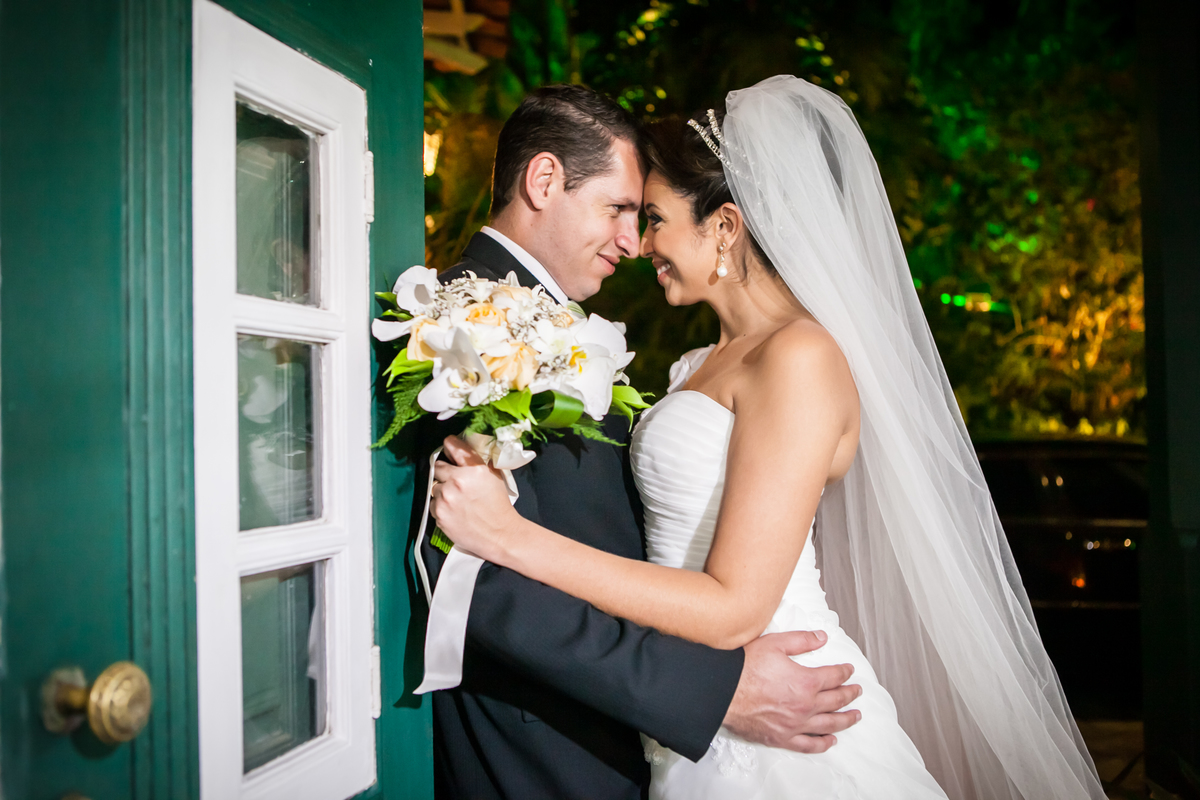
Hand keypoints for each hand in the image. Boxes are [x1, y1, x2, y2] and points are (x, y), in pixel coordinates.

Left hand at [430, 436, 521, 561]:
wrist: (500, 534)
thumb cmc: (498, 505)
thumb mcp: (493, 476)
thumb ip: (476, 462)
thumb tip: (462, 449)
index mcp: (473, 469)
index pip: (453, 446)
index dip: (449, 446)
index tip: (447, 446)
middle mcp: (456, 481)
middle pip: (437, 468)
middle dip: (444, 473)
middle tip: (454, 482)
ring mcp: (445, 498)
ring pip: (434, 488)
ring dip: (442, 492)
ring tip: (457, 501)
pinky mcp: (439, 514)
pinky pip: (432, 505)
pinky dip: (440, 507)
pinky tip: (454, 512)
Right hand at [722, 630, 860, 753]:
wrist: (723, 691)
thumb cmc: (745, 667)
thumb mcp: (775, 643)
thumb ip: (802, 640)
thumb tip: (822, 637)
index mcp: (807, 682)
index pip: (833, 676)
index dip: (844, 671)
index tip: (849, 670)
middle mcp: (806, 706)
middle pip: (836, 701)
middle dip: (850, 694)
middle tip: (858, 691)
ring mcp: (795, 724)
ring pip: (829, 724)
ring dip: (846, 719)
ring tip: (856, 716)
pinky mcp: (782, 737)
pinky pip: (809, 744)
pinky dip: (823, 743)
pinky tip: (831, 740)